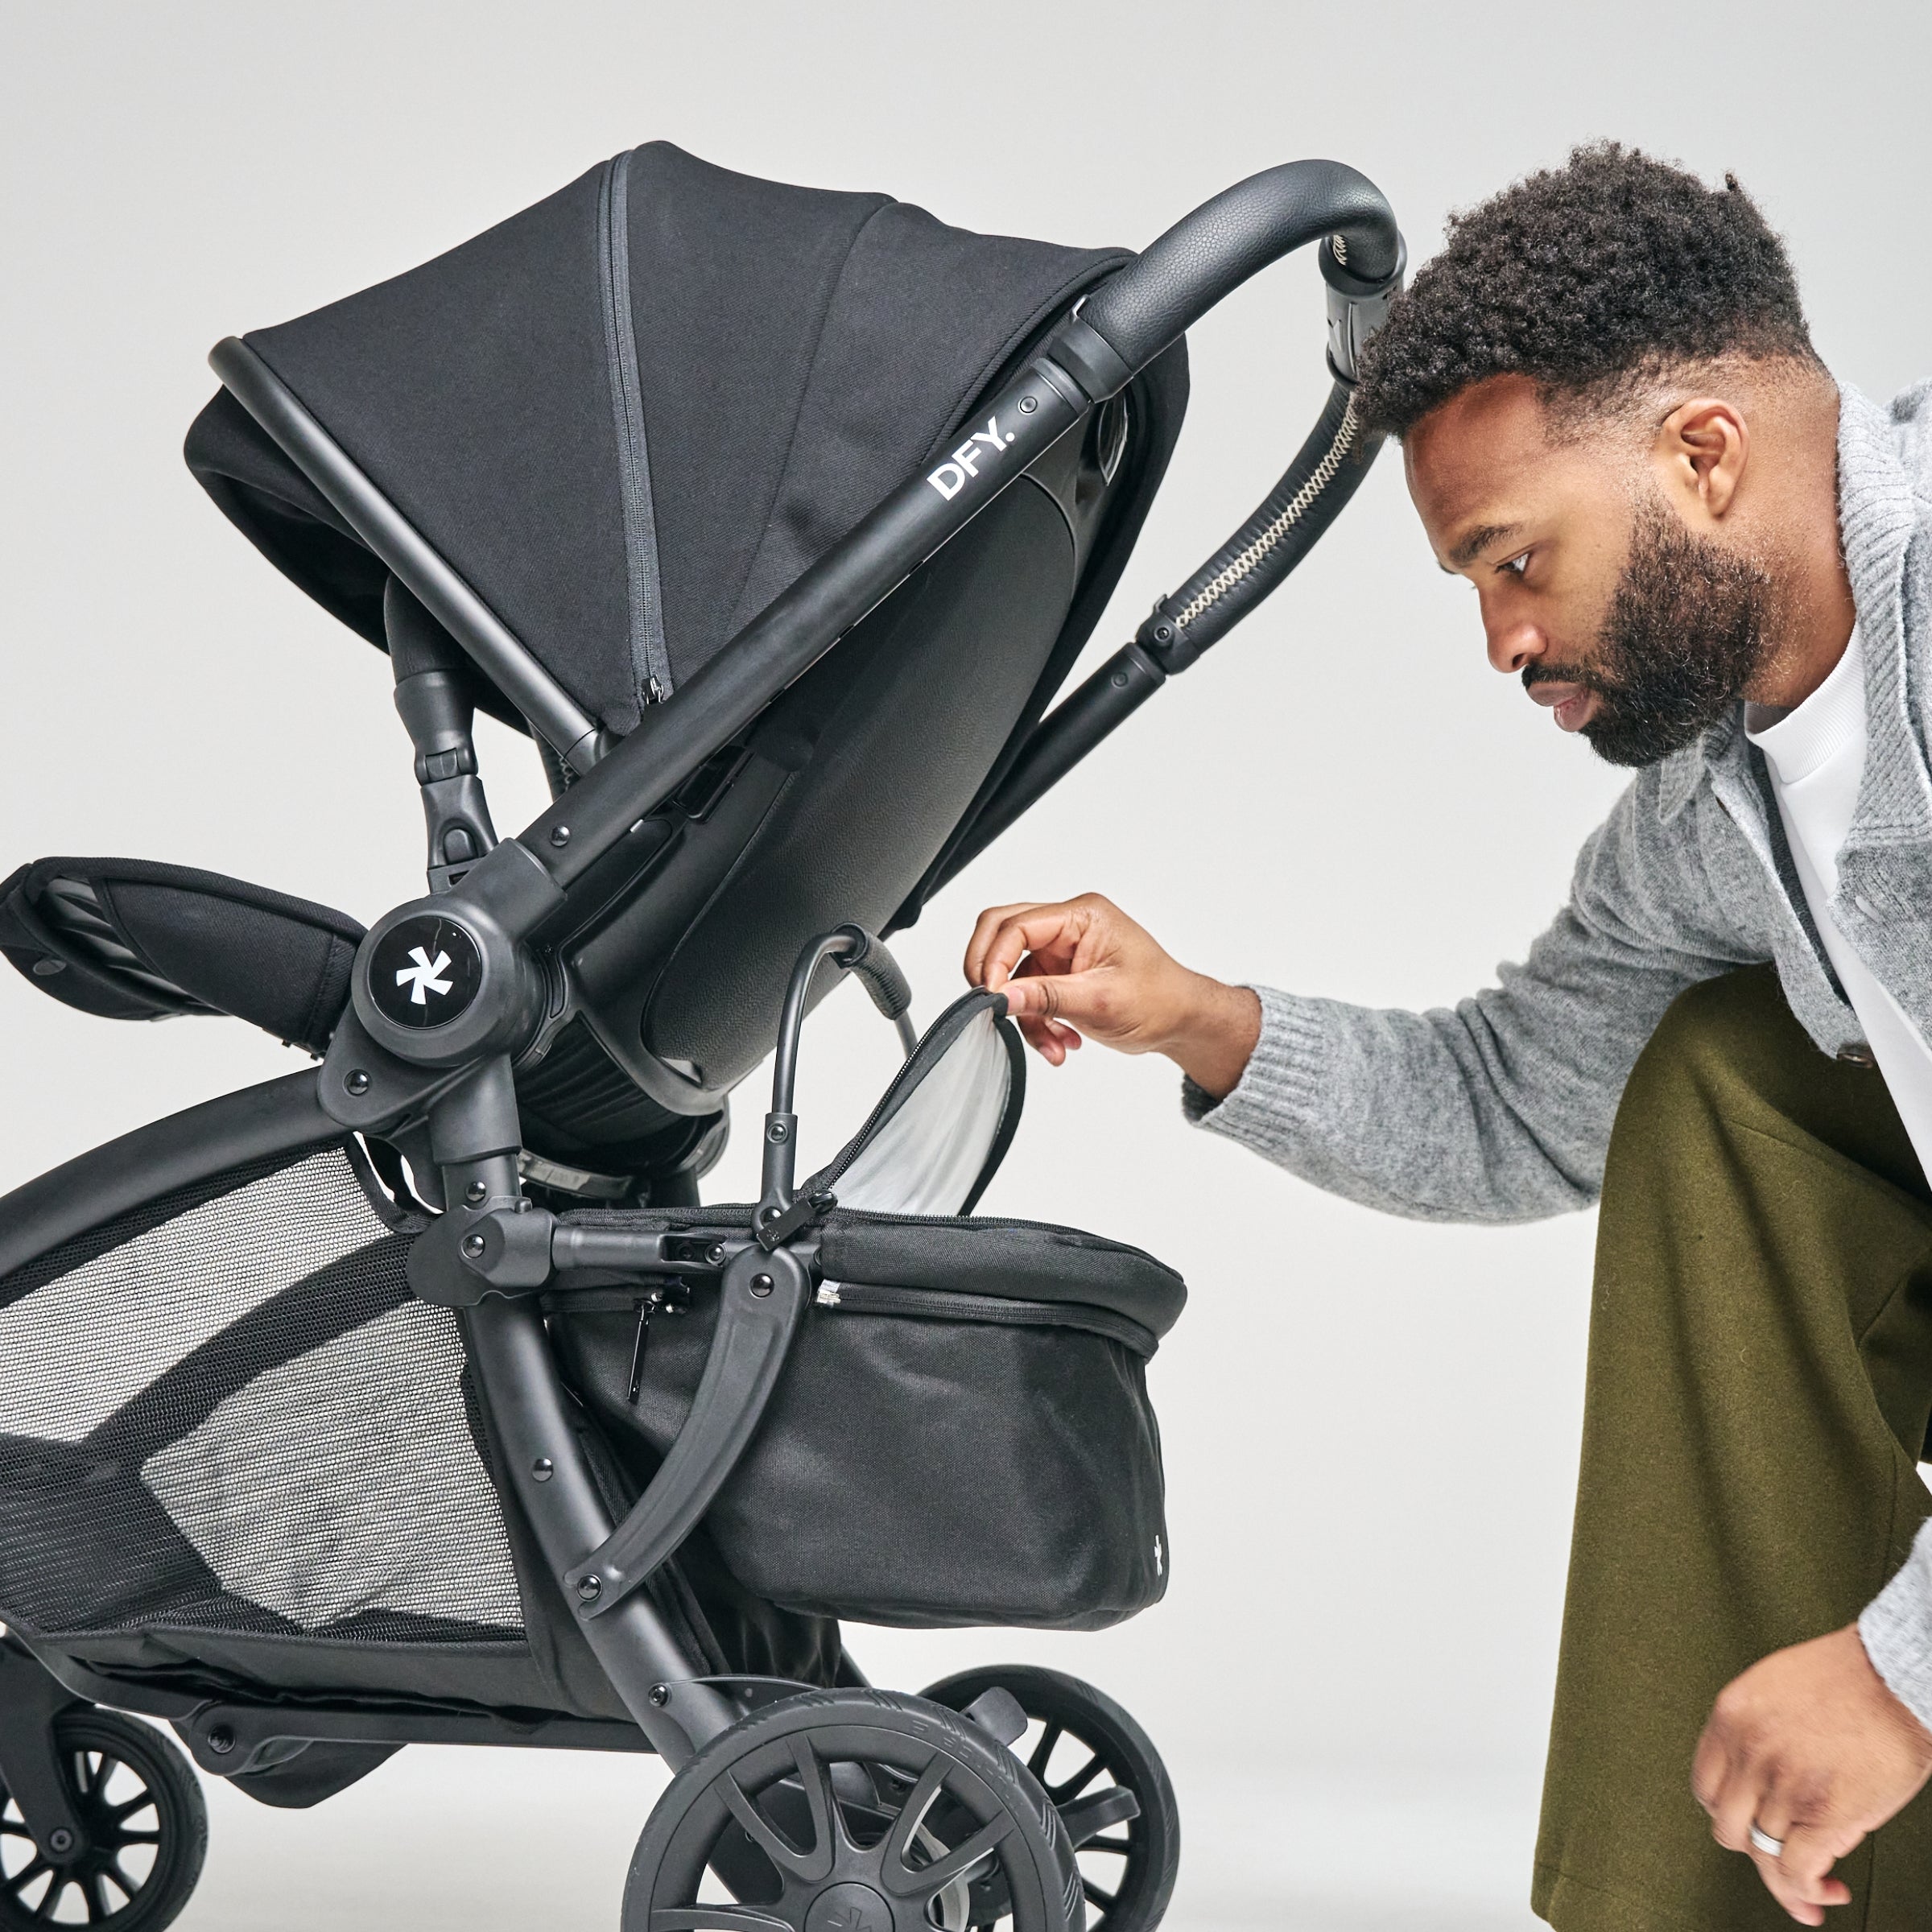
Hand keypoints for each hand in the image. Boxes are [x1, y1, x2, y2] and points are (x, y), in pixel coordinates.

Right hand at [963, 893, 1261, 1098]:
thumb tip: (1002, 996)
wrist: (1181, 1021)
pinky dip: (1038, 1022)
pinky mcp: (1061, 973)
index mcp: (1083, 915)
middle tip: (992, 1006)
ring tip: (1052, 1044)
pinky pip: (1030, 993)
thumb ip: (1046, 997)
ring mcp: (1063, 949)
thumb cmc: (1160, 1001)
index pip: (1017, 925)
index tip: (992, 997)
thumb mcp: (1100, 1001)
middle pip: (1004, 934)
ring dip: (1026, 1014)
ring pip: (1015, 973)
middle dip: (994, 976)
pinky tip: (1061, 1042)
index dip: (995, 960)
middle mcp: (1070, 925)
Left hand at [1693, 1624, 1931, 1923]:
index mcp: (1730, 1718)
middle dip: (1756, 1848)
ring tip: (1814, 1887)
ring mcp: (1783, 1785)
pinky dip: (1808, 1891)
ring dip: (1789, 1880)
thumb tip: (1761, 1784)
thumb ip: (1757, 1734)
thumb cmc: (1849, 1679)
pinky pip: (1796, 1871)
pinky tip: (1826, 1890)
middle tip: (1783, 1857)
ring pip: (1764, 1855)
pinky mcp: (1824, 1813)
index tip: (1750, 1827)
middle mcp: (1748, 1753)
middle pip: (1729, 1827)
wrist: (1894, 1677)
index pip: (1705, 1788)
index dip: (1729, 1814)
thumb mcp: (1773, 1690)